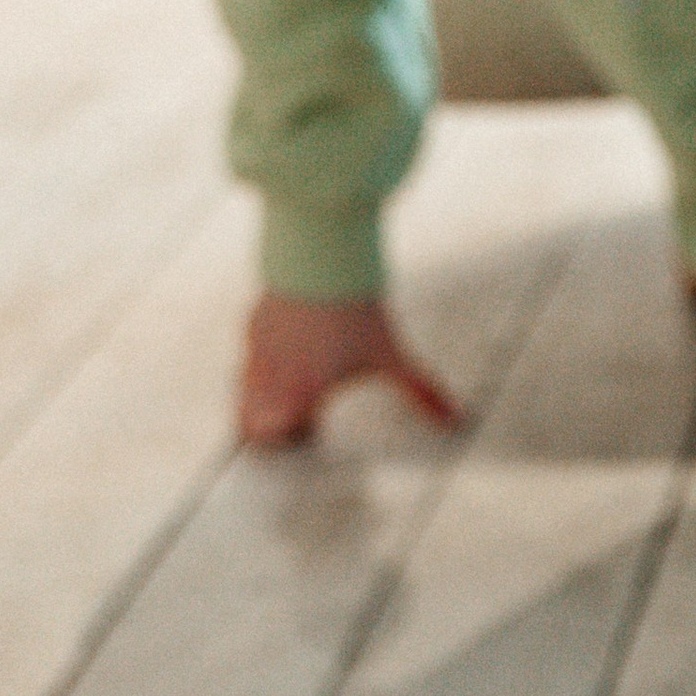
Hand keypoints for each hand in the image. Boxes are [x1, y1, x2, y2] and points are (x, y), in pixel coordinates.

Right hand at [237, 293, 465, 449]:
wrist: (322, 257)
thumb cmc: (353, 308)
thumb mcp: (390, 355)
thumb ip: (420, 391)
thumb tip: (452, 416)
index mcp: (301, 393)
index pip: (272, 438)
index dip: (293, 439)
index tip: (314, 430)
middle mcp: (271, 377)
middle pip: (249, 422)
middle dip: (273, 427)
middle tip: (303, 417)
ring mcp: (256, 350)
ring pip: (243, 391)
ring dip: (265, 398)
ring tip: (298, 385)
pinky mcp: (252, 325)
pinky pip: (248, 357)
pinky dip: (263, 365)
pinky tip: (292, 352)